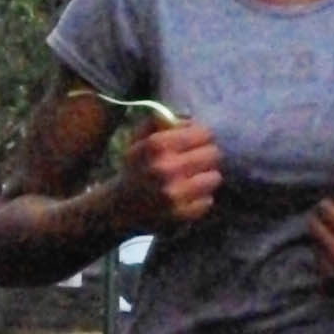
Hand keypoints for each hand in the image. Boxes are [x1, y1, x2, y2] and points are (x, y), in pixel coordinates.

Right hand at [116, 118, 222, 234]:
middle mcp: (167, 168)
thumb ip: (162, 122)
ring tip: (194, 178)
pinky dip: (201, 198)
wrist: (119, 206)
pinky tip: (188, 195)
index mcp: (157, 145)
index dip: (203, 136)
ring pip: (214, 177)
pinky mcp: (181, 214)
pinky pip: (208, 200)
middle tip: (199, 160)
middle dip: (207, 155)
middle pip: (213, 154)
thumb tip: (189, 119)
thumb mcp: (140, 139)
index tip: (198, 142)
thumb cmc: (135, 167)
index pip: (203, 133)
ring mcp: (175, 193)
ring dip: (207, 177)